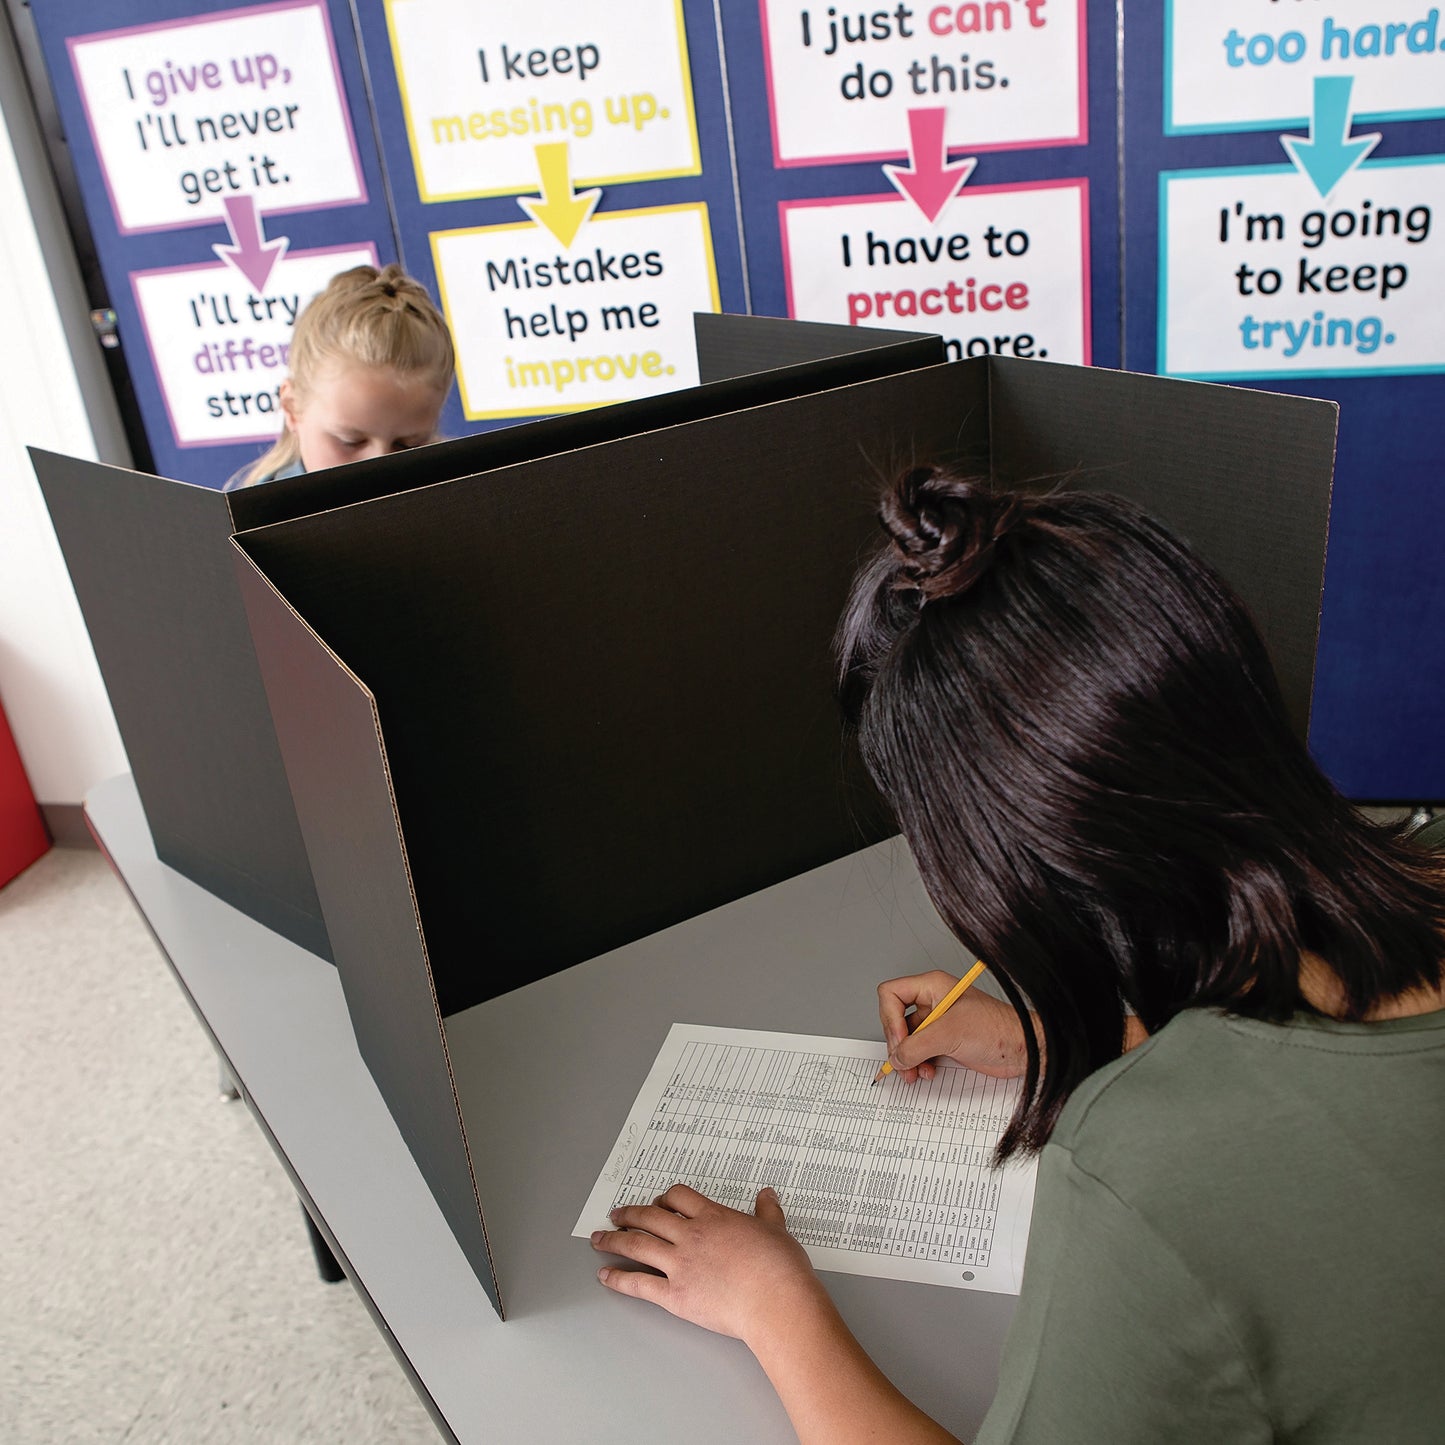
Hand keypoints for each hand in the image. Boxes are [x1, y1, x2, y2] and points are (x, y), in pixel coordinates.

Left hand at [592, 1183, 829, 1350]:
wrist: (775, 1300)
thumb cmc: (779, 1268)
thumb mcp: (776, 1230)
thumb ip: (767, 1211)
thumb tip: (768, 1195)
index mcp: (714, 1217)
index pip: (679, 1198)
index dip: (664, 1199)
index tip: (657, 1203)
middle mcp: (691, 1236)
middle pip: (650, 1217)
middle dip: (629, 1214)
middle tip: (616, 1214)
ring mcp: (680, 1264)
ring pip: (638, 1244)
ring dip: (614, 1240)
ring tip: (599, 1238)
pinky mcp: (675, 1295)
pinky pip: (638, 1283)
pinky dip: (618, 1278)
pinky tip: (605, 1275)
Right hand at [878, 969, 1032, 1081]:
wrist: (1023, 1050)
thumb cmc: (997, 1029)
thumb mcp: (950, 1034)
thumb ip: (917, 1046)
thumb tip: (896, 1058)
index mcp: (932, 987)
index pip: (891, 994)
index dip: (890, 1019)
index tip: (900, 1040)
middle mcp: (932, 1002)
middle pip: (895, 1020)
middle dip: (898, 1045)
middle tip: (903, 1063)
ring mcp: (938, 1023)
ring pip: (906, 1039)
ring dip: (907, 1058)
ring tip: (915, 1073)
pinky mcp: (944, 1041)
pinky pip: (919, 1052)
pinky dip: (918, 1064)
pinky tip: (927, 1072)